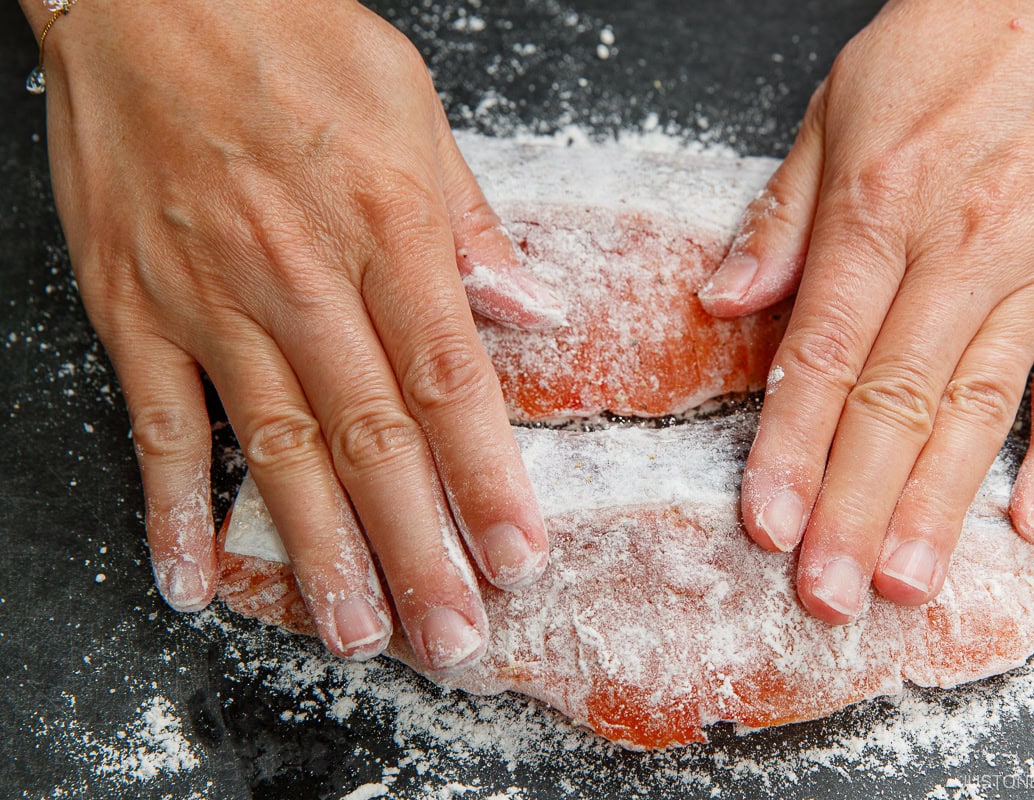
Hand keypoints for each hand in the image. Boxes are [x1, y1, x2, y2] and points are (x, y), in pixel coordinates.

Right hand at [30, 0, 562, 665]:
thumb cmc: (288, 34)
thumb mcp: (410, 105)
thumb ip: (469, 221)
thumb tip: (530, 310)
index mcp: (386, 226)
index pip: (449, 380)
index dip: (486, 478)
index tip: (518, 554)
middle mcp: (301, 278)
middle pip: (372, 440)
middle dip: (418, 548)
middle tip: (451, 634)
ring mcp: (210, 300)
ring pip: (277, 451)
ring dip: (320, 554)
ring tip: (359, 632)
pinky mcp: (135, 307)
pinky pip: (160, 424)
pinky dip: (174, 505)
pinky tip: (194, 574)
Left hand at [699, 0, 1033, 621]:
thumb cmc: (954, 41)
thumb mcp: (838, 108)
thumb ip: (782, 218)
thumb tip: (723, 302)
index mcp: (880, 210)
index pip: (822, 357)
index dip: (789, 449)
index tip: (766, 523)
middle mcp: (961, 250)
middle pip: (895, 404)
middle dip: (855, 509)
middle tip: (826, 593)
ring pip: (979, 409)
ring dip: (939, 505)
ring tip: (905, 583)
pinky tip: (1029, 521)